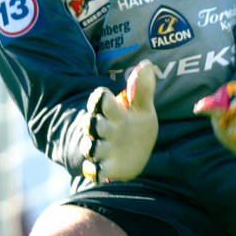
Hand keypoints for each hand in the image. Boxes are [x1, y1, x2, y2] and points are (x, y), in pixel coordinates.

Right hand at [82, 61, 158, 180]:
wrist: (131, 153)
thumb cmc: (134, 124)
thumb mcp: (141, 107)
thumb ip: (142, 89)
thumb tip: (146, 65)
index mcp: (112, 112)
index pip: (99, 100)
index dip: (99, 98)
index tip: (102, 96)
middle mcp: (104, 130)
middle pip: (91, 124)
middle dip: (92, 123)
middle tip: (94, 123)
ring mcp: (102, 149)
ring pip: (89, 147)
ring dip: (91, 147)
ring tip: (94, 147)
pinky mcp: (105, 167)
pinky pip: (94, 170)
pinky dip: (94, 171)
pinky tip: (97, 171)